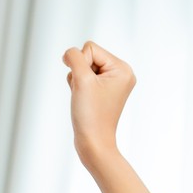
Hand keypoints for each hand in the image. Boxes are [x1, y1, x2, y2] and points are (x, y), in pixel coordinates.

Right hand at [63, 41, 134, 162]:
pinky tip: (83, 100)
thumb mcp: (81, 80)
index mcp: (122, 68)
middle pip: (88, 56)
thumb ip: (74, 57)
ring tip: (84, 98)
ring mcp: (113, 83)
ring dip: (77, 80)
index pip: (90, 48)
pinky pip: (85, 77)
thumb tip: (70, 53)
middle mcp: (121, 73)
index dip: (80, 64)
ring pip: (84, 67)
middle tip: (85, 94)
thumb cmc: (91, 115)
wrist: (93, 143)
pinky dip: (79, 87)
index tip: (85, 86)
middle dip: (79, 73)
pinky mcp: (104, 91)